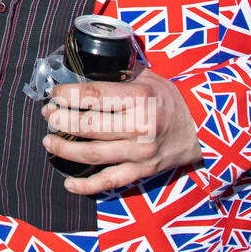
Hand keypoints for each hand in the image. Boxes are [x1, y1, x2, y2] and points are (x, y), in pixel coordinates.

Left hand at [41, 69, 203, 195]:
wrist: (201, 129)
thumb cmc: (169, 99)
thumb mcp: (149, 77)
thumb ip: (119, 73)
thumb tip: (82, 66)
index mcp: (140, 97)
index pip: (94, 95)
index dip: (67, 95)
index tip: (55, 94)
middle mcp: (140, 126)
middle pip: (88, 125)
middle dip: (61, 120)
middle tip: (49, 116)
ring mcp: (140, 152)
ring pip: (93, 154)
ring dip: (65, 149)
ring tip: (49, 141)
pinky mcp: (142, 171)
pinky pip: (110, 181)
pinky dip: (86, 185)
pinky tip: (68, 183)